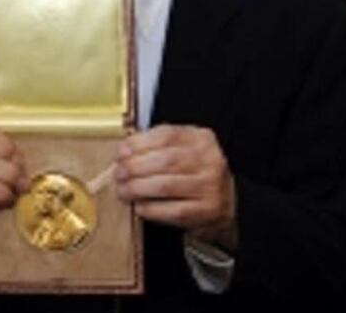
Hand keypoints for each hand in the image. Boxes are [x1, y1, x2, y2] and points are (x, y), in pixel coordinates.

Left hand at [114, 125, 236, 250]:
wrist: (227, 198)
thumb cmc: (195, 171)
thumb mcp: (182, 148)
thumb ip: (156, 145)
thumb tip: (124, 150)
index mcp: (201, 138)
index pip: (166, 135)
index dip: (139, 143)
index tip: (121, 152)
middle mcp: (209, 160)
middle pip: (165, 161)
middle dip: (134, 167)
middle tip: (118, 174)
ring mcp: (210, 186)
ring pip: (166, 185)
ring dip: (138, 189)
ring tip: (124, 191)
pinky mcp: (206, 210)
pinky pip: (173, 210)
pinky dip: (151, 208)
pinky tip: (140, 206)